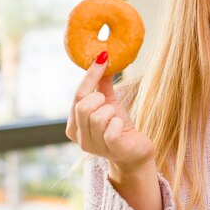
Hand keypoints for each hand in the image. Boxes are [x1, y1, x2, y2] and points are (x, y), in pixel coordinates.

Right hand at [66, 51, 155, 174]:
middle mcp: (79, 137)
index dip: (91, 75)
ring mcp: (92, 146)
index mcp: (74, 125)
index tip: (103, 57)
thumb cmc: (120, 127)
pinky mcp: (110, 150)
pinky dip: (119, 123)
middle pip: (83, 105)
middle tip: (109, 105)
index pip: (78, 95)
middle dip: (100, 99)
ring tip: (115, 119)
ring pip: (97, 116)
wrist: (136, 152)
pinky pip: (112, 128)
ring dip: (111, 112)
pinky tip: (121, 129)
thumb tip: (103, 58)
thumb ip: (102, 85)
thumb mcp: (109, 104)